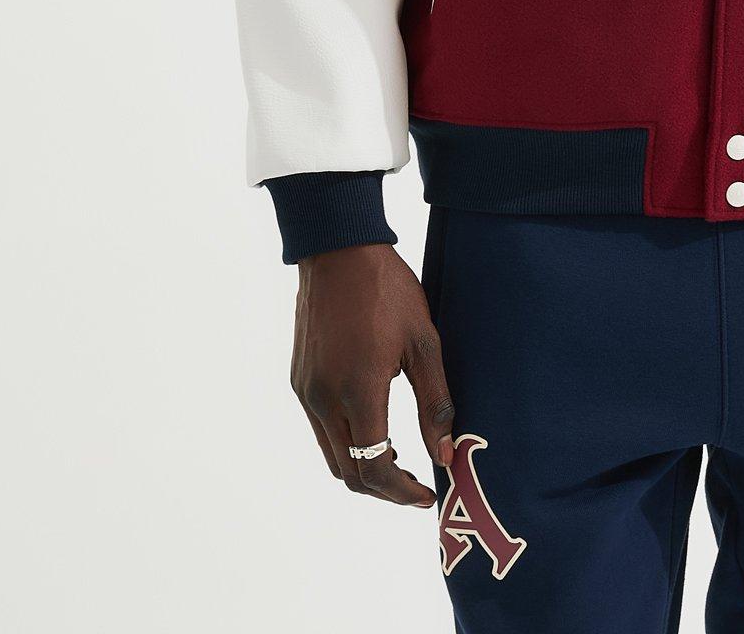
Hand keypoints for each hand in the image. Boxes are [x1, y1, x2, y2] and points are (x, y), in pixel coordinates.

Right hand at [289, 242, 455, 507]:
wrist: (338, 250)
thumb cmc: (388, 291)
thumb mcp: (424, 343)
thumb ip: (436, 403)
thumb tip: (445, 453)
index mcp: (357, 392)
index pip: (374, 468)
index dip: (401, 491)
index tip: (426, 493)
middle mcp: (323, 399)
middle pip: (349, 473)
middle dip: (383, 489)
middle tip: (415, 486)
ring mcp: (305, 391)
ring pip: (331, 456)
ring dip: (362, 469)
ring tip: (397, 462)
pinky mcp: (299, 381)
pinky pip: (320, 430)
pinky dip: (346, 445)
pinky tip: (372, 430)